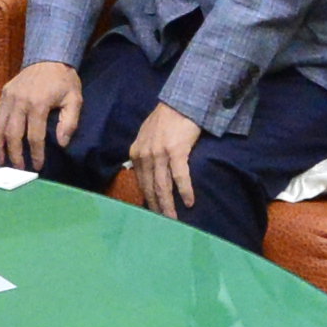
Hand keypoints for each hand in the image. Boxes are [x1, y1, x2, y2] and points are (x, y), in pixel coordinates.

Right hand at [0, 61, 82, 172]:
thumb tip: (61, 144)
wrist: (49, 56)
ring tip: (1, 162)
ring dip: (0, 146)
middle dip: (15, 155)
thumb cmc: (64, 80)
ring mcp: (9, 97)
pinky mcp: (4, 93)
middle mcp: (20, 101)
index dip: (36, 154)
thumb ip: (69, 122)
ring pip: (0, 127)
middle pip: (13, 134)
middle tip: (18, 169)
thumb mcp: (74, 99)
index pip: (34, 136)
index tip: (38, 166)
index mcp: (38, 104)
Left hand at [125, 102, 203, 219]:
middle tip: (163, 225)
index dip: (146, 200)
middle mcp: (145, 155)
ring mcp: (160, 153)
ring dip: (168, 206)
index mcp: (136, 153)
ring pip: (163, 186)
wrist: (182, 101)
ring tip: (174, 221)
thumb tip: (146, 175)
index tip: (152, 215)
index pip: (140, 182)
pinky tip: (189, 202)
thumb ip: (144, 155)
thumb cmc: (167, 120)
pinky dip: (184, 191)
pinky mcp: (177, 150)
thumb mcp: (147, 137)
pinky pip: (180, 176)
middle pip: (150, 188)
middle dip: (156, 208)